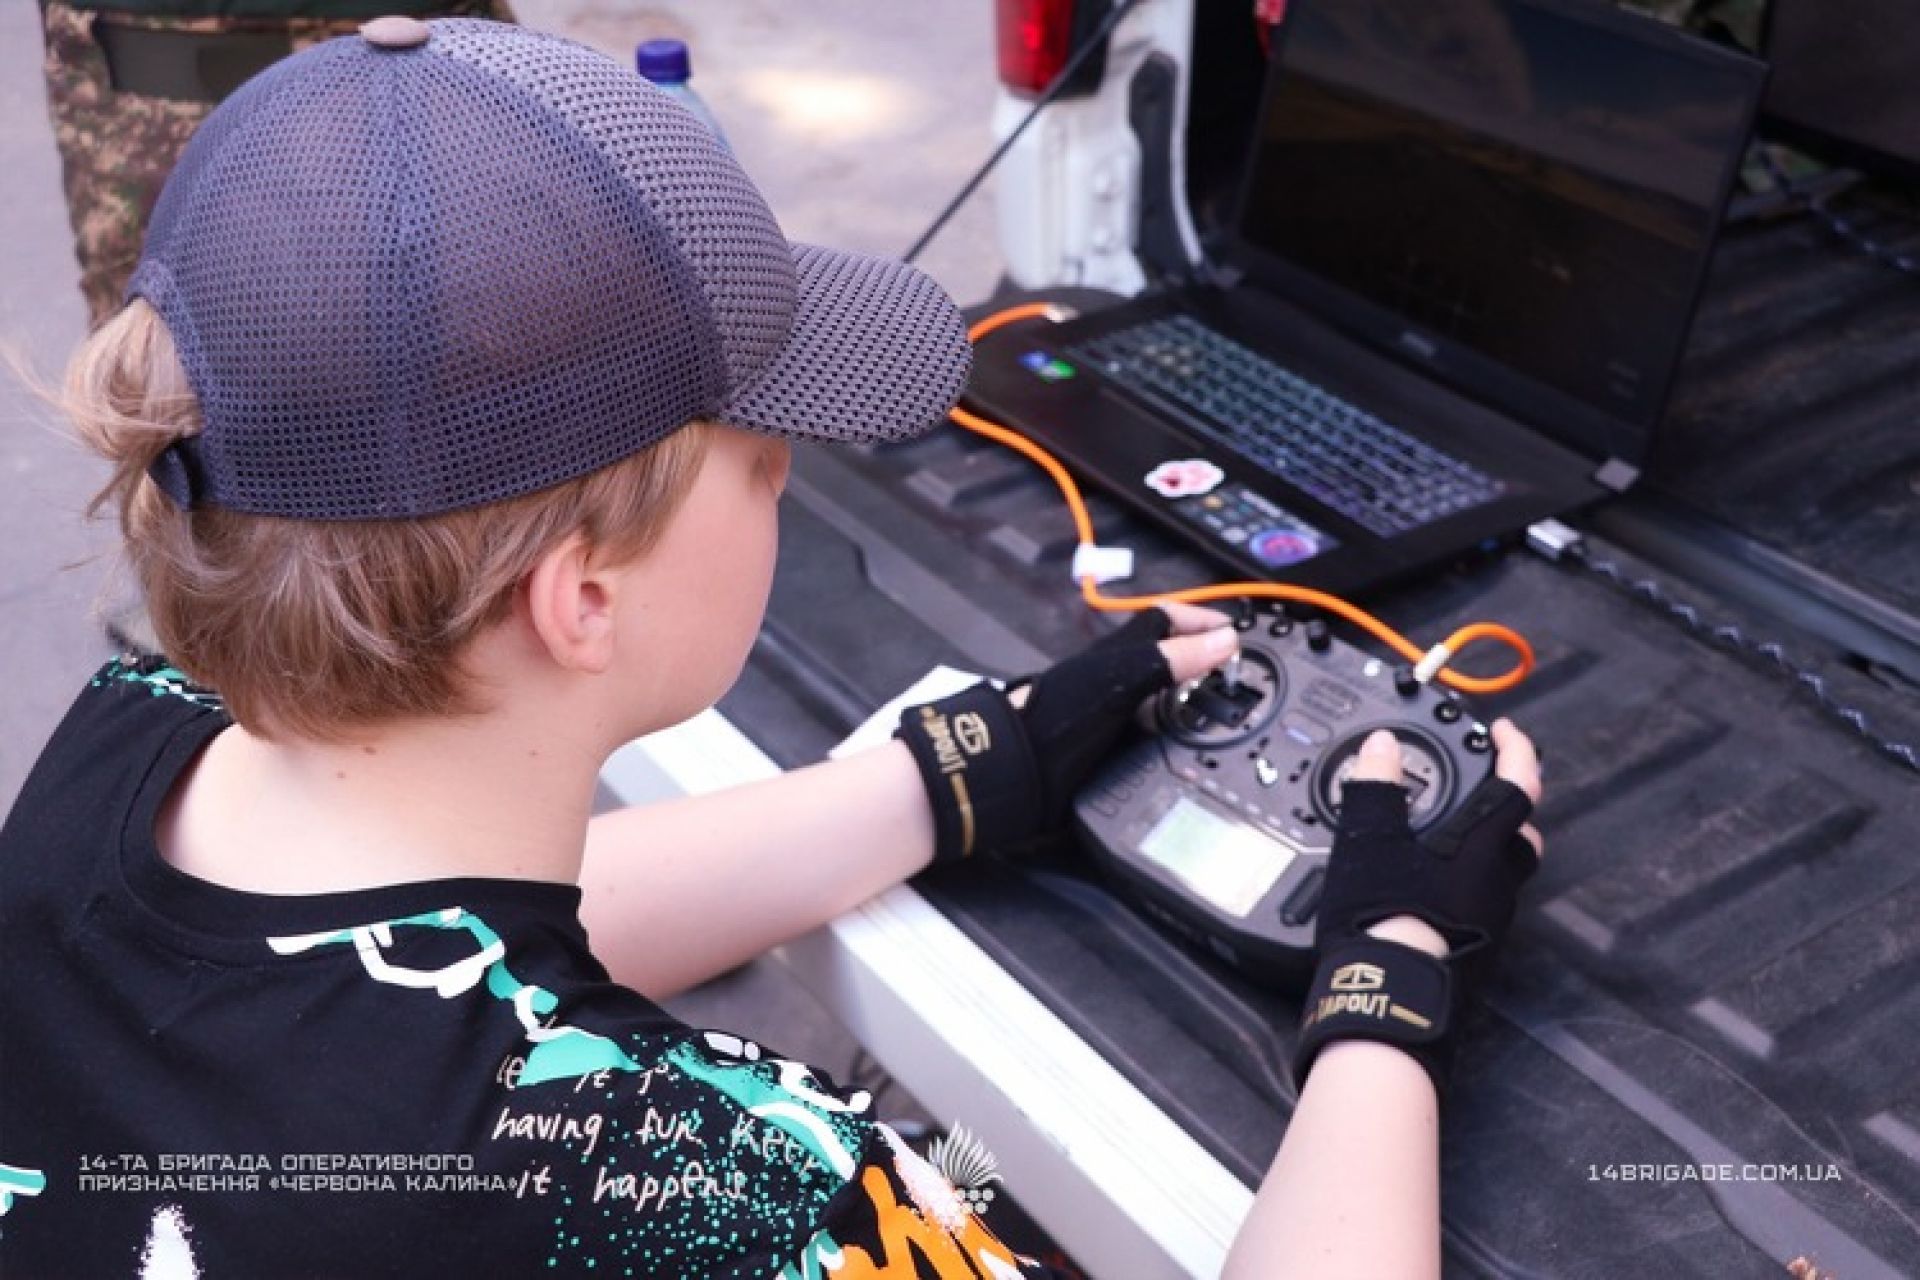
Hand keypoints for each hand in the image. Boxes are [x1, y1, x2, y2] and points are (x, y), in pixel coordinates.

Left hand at [898, 605, 1237, 862]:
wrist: (1013, 776)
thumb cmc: (1062, 717)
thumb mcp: (1120, 680)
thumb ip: (1169, 658)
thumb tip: (1225, 639)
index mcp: (1117, 654)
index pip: (1164, 622)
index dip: (1200, 621)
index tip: (1234, 633)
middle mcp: (1115, 680)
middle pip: (1166, 660)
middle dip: (1201, 663)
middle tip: (1238, 680)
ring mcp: (1109, 715)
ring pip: (1158, 699)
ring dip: (1189, 704)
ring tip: (1224, 718)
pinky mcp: (1105, 749)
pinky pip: (1147, 736)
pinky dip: (1170, 740)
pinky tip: (1187, 755)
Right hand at [1291, 717, 1544, 1097]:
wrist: (1387, 1000)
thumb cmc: (1386, 918)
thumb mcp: (1369, 841)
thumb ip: (1377, 787)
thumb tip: (1382, 746)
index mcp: (1483, 845)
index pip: (1519, 784)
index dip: (1516, 751)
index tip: (1506, 732)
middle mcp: (1499, 882)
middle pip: (1522, 834)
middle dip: (1507, 807)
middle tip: (1480, 791)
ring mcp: (1491, 920)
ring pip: (1504, 872)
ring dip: (1484, 849)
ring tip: (1443, 838)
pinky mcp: (1474, 950)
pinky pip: (1481, 903)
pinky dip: (1464, 885)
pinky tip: (1430, 888)